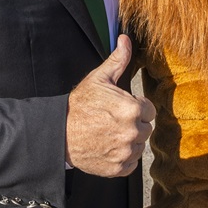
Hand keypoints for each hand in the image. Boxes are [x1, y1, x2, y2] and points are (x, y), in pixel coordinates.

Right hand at [65, 35, 155, 176]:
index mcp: (132, 109)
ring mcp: (125, 152)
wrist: (58, 133)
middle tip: (113, 120)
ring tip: (109, 133)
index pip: (149, 110)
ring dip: (129, 140)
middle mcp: (132, 132)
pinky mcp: (117, 168)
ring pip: (139, 145)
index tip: (121, 107)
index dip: (136, 107)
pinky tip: (108, 146)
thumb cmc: (79, 104)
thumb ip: (118, 60)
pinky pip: (131, 163)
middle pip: (145, 128)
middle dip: (133, 124)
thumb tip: (126, 40)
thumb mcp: (99, 78)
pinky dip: (123, 157)